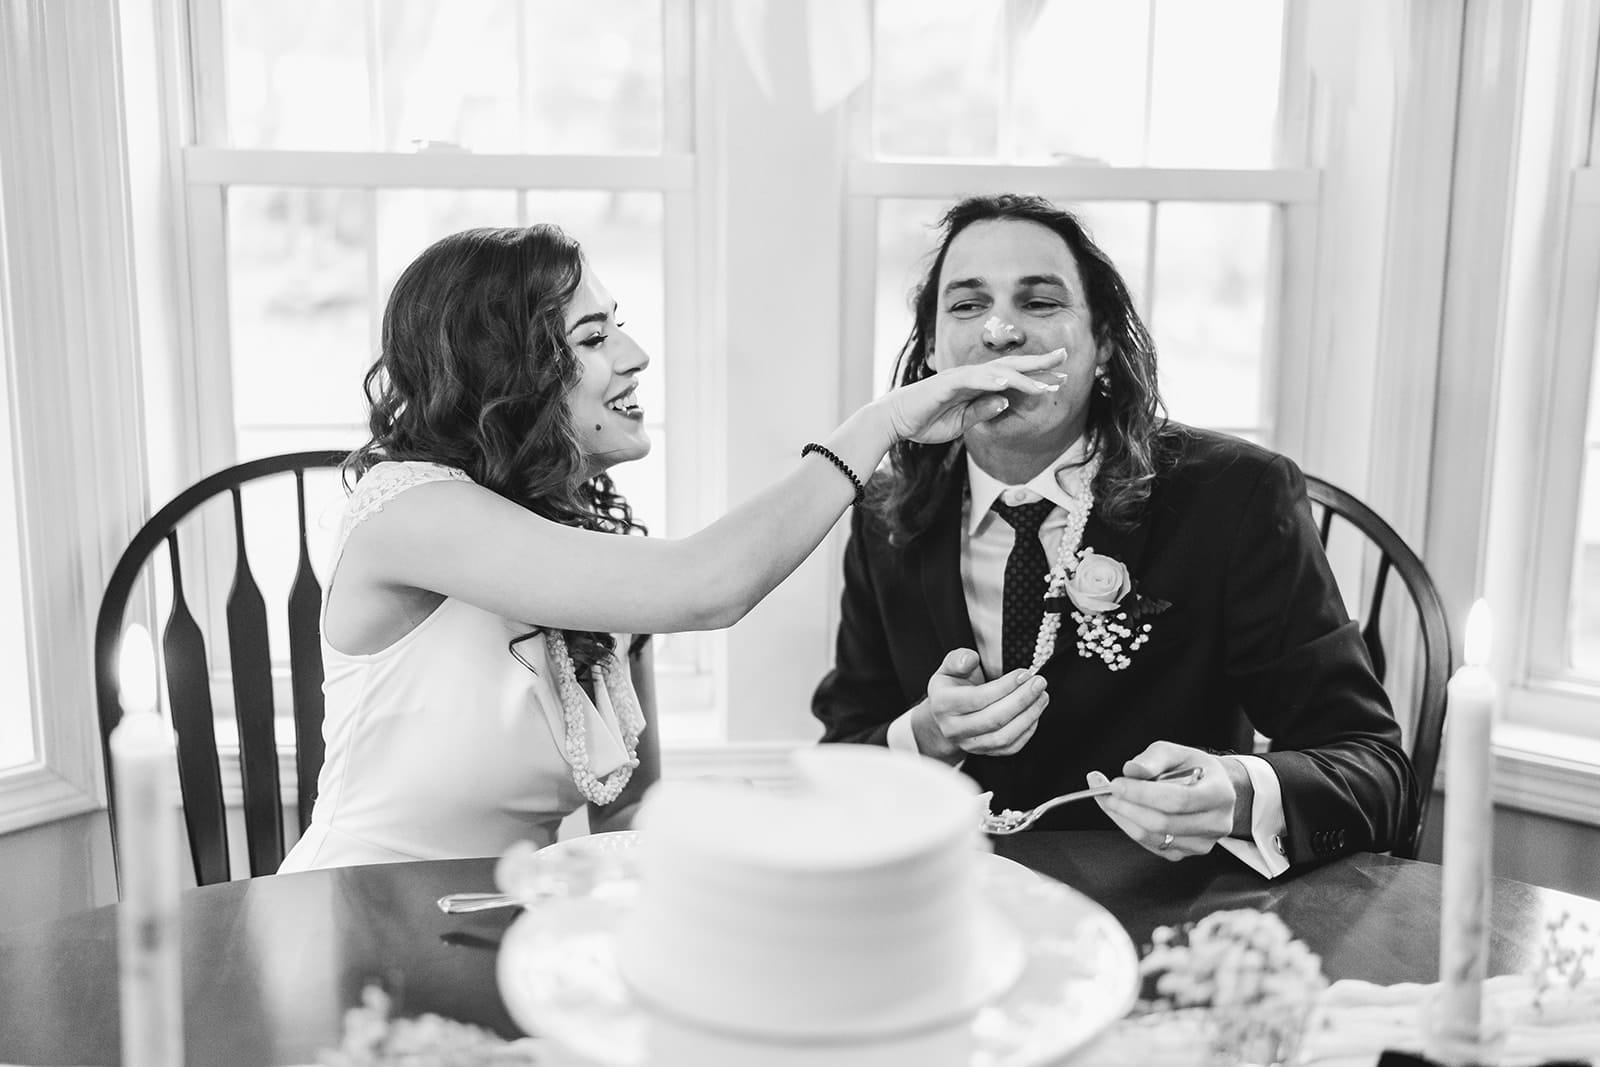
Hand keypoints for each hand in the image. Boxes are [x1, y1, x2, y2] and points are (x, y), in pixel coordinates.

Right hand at [879, 349, 1068, 443]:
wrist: (894, 421)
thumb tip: (1006, 402)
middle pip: (1011, 365)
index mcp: (977, 385)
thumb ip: (983, 411)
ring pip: (997, 372)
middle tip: (1066, 356)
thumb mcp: (962, 422)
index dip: (1036, 375)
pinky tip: (1009, 381)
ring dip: (1023, 375)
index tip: (1060, 378)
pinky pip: (973, 379)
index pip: (1012, 377)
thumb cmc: (925, 421)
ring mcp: (960, 378)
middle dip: (1039, 362)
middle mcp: (972, 376)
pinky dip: (991, 379)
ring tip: (1046, 381)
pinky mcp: (947, 383)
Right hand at [910, 648, 1048, 760]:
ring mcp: (969, 744)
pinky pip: (1011, 747)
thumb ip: (959, 659)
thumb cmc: (952, 686)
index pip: (978, 698)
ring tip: (1042, 696)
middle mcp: (953, 728)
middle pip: (994, 719)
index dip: (1005, 686)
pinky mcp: (984, 752)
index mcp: (943, 704)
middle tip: (1039, 683)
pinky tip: (1035, 712)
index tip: (1024, 673)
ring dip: (1029, 716)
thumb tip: (970, 660)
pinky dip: (1028, 730)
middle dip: (1022, 700)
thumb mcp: (949, 667)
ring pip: (1004, 736)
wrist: (946, 716)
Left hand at [1088, 742, 1240, 859]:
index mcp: (1219, 794)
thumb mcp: (1176, 752)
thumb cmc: (1193, 768)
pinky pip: (1150, 845)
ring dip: (1123, 818)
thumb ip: (1153, 758)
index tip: (1116, 783)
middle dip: (1127, 806)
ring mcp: (1201, 843)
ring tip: (1108, 798)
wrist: (1213, 789)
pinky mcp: (1185, 853)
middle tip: (1105, 791)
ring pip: (1152, 837)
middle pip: (1163, 823)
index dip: (1143, 794)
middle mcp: (1216, 823)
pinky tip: (1121, 811)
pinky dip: (1129, 827)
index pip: (1178, 800)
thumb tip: (1131, 770)